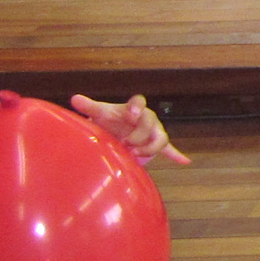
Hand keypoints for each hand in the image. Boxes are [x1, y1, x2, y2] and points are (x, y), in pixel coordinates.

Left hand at [71, 94, 190, 165]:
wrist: (114, 134)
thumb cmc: (109, 122)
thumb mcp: (99, 114)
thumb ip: (89, 106)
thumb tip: (74, 99)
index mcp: (133, 109)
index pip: (139, 102)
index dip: (137, 107)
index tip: (131, 115)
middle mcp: (147, 119)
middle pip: (150, 123)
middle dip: (138, 134)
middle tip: (125, 143)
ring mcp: (153, 133)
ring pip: (160, 138)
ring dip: (149, 147)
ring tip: (135, 155)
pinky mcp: (156, 146)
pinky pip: (169, 150)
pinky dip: (176, 155)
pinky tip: (184, 161)